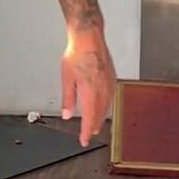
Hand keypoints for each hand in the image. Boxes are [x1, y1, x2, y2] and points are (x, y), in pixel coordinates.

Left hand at [61, 28, 115, 146]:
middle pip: (99, 114)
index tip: (83, 141)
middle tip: (88, 134)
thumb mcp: (67, 78)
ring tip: (94, 124)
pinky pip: (110, 97)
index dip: (85, 131)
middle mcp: (103, 90)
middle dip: (93, 126)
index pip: (88, 118)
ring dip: (100, 117)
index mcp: (91, 92)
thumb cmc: (77, 54)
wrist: (89, 37)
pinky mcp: (112, 77)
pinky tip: (103, 106)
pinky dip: (106, 106)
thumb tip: (66, 114)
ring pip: (106, 107)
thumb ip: (68, 98)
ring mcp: (109, 83)